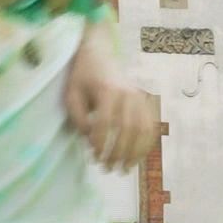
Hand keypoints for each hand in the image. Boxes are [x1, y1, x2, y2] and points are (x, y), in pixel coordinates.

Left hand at [60, 54, 158, 172]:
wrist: (99, 54)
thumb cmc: (83, 76)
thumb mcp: (71, 94)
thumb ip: (78, 117)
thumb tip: (91, 138)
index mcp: (107, 90)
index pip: (106, 122)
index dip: (101, 142)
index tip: (94, 157)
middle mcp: (128, 93)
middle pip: (127, 129)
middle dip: (118, 153)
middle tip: (107, 168)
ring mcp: (139, 97)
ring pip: (143, 130)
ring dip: (135, 153)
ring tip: (124, 169)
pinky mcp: (145, 101)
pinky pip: (150, 126)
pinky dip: (146, 144)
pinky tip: (137, 157)